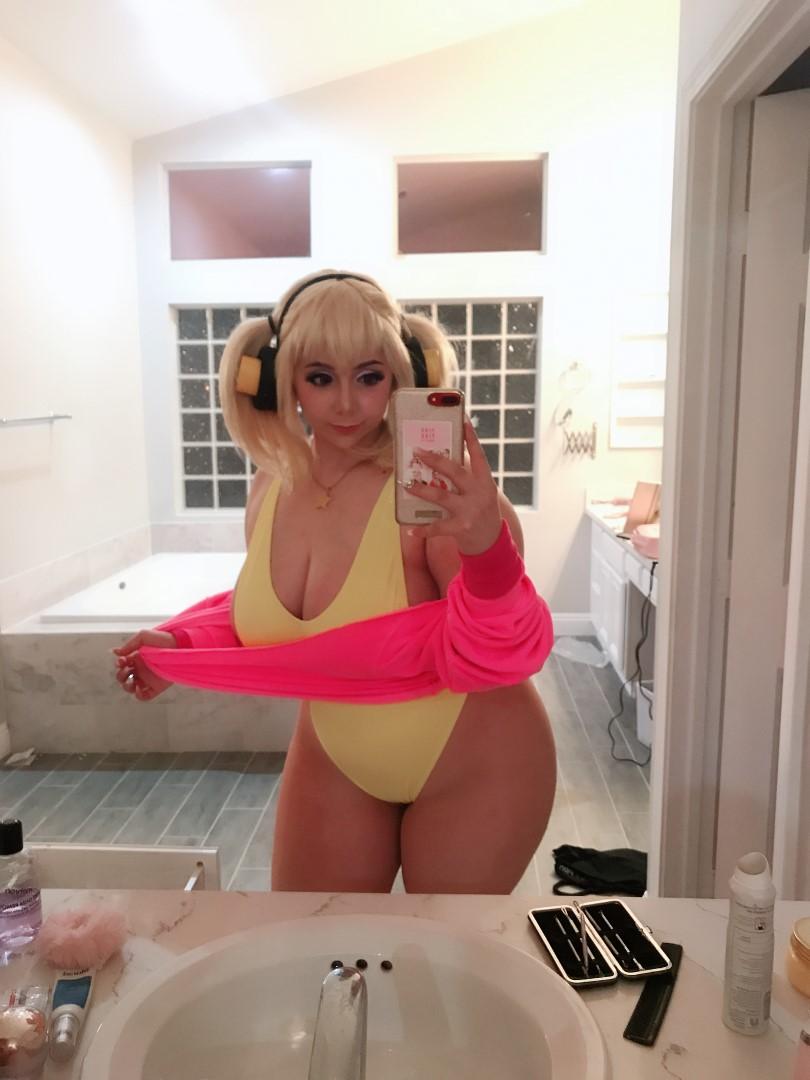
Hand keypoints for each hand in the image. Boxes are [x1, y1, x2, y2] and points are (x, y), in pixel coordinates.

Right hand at [113, 629, 176, 702]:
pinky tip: (139, 689)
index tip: (122, 660)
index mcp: (137, 658)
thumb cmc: (163, 639)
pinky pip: (145, 696)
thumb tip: (115, 652)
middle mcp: (141, 669)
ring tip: (131, 682)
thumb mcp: (143, 636)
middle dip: (120, 676)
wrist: (180, 646)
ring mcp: (148, 678)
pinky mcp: (157, 686)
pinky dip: (139, 696)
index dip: (119, 664)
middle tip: (127, 670)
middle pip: (123, 678)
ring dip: (127, 687)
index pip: (122, 665)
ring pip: (131, 688)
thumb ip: (129, 644)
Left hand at [403, 417, 501, 553]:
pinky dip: (422, 529)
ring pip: (441, 496)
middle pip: (455, 472)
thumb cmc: (480, 510)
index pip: (479, 455)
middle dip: (435, 460)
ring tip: (407, 484)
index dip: (471, 437)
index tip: (463, 418)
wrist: (491, 542)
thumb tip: (438, 460)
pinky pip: (437, 527)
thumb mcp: (480, 491)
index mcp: (485, 481)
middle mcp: (479, 493)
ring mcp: (470, 511)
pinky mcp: (461, 528)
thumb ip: (465, 478)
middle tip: (417, 451)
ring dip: (421, 490)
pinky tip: (410, 529)